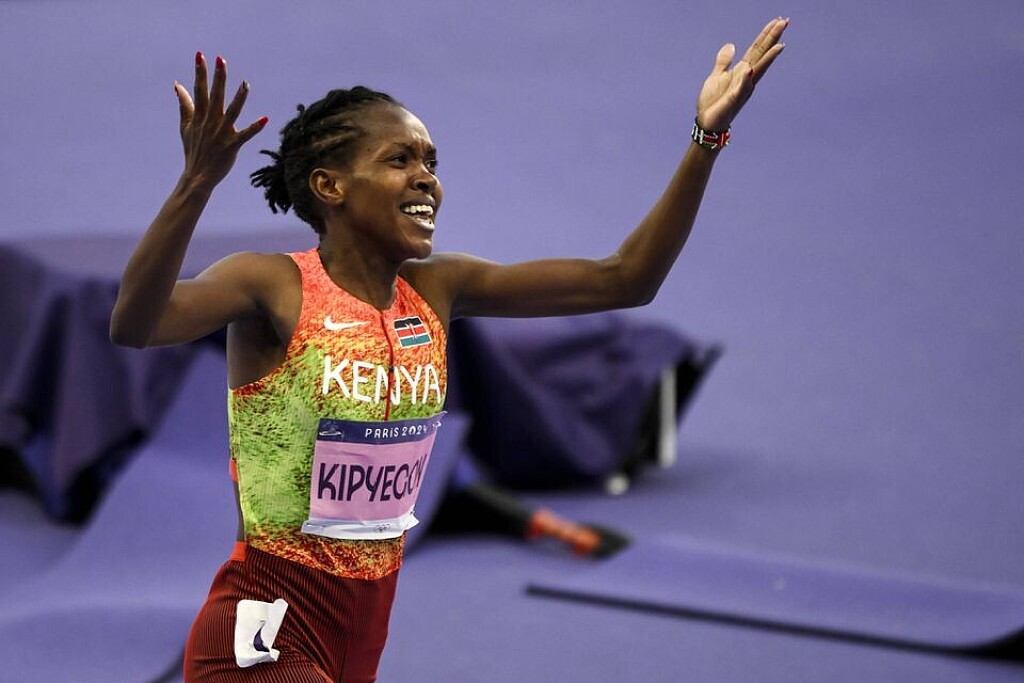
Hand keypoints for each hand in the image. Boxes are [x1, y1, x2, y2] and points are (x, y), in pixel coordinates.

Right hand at [174, 53, 267, 189]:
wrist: (197, 176)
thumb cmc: (193, 150)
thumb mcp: (186, 126)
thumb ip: (184, 105)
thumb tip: (178, 85)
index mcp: (200, 116)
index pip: (199, 90)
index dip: (200, 73)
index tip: (200, 56)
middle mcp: (210, 122)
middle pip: (215, 96)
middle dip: (218, 78)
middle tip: (221, 60)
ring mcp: (221, 134)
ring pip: (232, 112)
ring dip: (239, 98)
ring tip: (245, 83)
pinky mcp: (232, 146)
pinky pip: (245, 135)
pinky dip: (255, 127)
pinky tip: (265, 119)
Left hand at [695, 17, 787, 132]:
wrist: (708, 122)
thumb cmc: (713, 101)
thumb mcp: (716, 76)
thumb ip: (724, 61)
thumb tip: (731, 45)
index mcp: (742, 70)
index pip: (757, 48)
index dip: (767, 34)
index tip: (779, 20)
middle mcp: (747, 78)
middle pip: (762, 54)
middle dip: (773, 38)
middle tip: (786, 22)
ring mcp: (743, 88)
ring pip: (758, 70)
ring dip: (768, 58)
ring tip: (780, 45)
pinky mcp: (734, 99)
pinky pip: (741, 88)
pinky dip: (746, 79)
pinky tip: (750, 69)